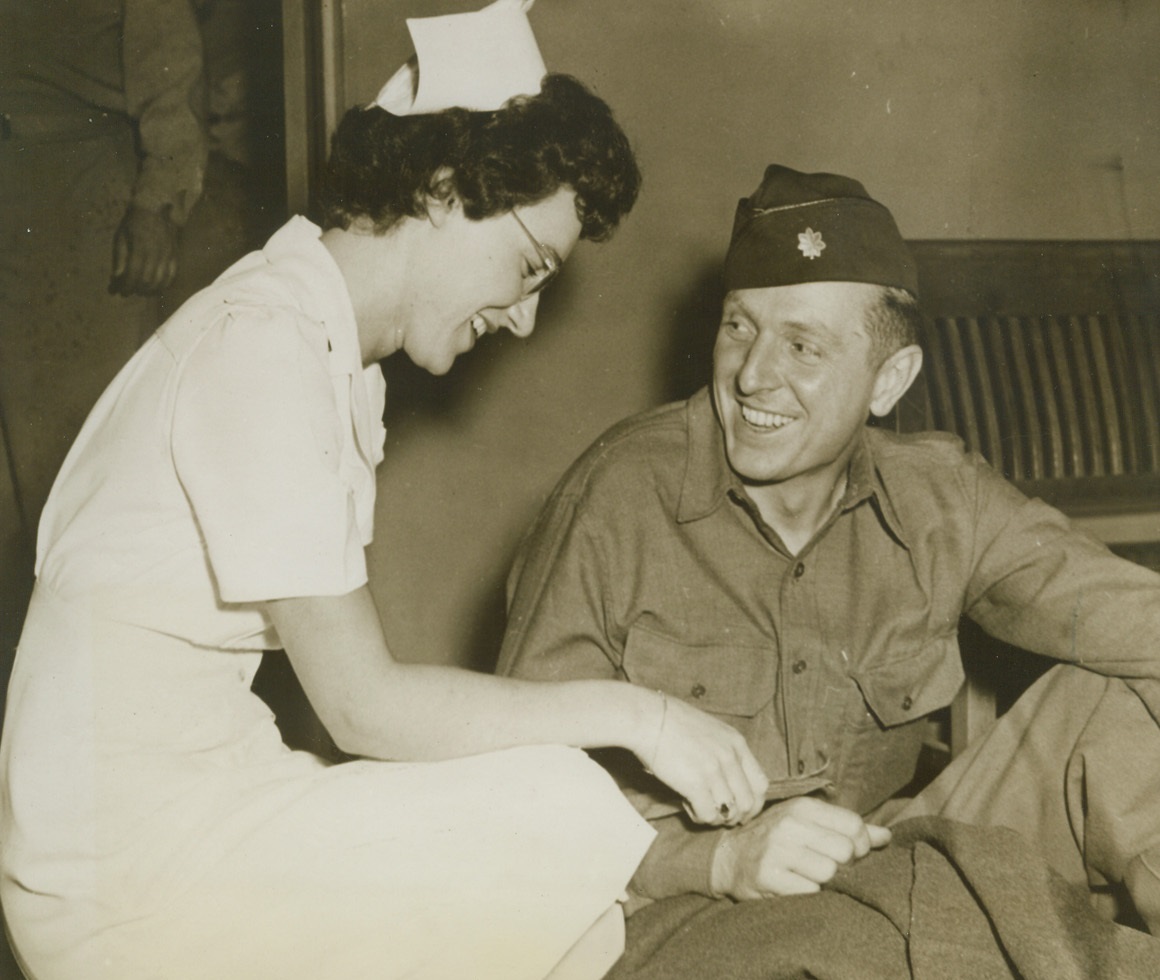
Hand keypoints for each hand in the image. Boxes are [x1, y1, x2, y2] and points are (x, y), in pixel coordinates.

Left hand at [110, 205, 178, 295]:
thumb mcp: (120, 238)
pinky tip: (155, 287)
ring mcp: (168, 255)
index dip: (126, 286)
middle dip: (136, 290)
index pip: (134, 273)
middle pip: (147, 280)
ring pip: (161, 281)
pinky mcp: (175, 256)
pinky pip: (172, 277)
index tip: (120, 291)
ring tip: (140, 290)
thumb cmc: (132, 225)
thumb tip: (117, 279)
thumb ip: (119, 259)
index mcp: (140, 247)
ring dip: (150, 290)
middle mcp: (156, 252)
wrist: (154, 210)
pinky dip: (164, 286)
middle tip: (128, 291)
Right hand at [642, 693, 768, 826]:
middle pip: (749, 803)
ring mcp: (713, 770)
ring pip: (730, 812)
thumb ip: (724, 751)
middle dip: (736, 816)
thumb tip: (728, 783)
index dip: (754, 804)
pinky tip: (687, 805)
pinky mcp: (695, 783)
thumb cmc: (672, 722)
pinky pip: (708, 815)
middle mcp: (730, 757)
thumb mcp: (711, 730)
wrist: (648, 717)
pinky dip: (699, 817)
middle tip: (719, 816)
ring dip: (716, 817)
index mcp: (736, 743)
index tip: (740, 810)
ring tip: (700, 808)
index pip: (762, 784)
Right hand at [710, 796, 890, 899]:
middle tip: (830, 869)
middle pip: (846, 851)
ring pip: (830, 873)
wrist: (728, 857)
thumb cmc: (776, 840)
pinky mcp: (768, 876)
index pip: (853, 824)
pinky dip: (810, 895)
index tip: (850, 855)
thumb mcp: (807, 824)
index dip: (861, 845)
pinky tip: (797, 888)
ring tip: (811, 879)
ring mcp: (777, 850)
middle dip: (845, 866)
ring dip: (827, 883)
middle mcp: (789, 824)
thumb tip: (887, 836)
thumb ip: (847, 829)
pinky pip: (810, 892)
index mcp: (802, 807)